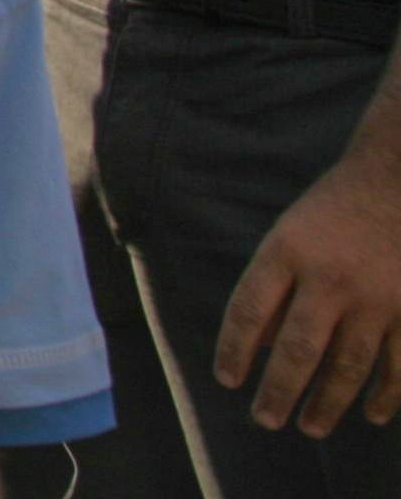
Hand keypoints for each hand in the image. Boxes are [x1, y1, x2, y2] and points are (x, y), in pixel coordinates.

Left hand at [215, 147, 400, 435]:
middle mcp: (329, 277)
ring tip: (309, 428)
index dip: (234, 349)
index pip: (250, 310)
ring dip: (328, 403)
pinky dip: (387, 394)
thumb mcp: (288, 235)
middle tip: (265, 421)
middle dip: (279, 391)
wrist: (395, 182)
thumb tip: (262, 349)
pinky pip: (399, 364)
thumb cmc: (330, 214)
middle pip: (299, 349)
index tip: (227, 381)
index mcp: (287, 252)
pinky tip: (373, 414)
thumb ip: (274, 287)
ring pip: (349, 366)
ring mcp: (375, 297)